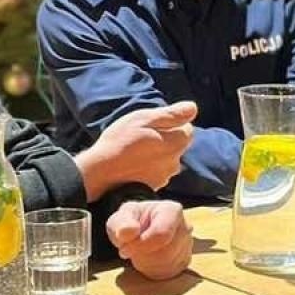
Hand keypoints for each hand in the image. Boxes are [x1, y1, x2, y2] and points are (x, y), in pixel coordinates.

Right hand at [75, 101, 196, 198]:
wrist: (101, 174)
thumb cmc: (121, 142)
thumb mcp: (144, 119)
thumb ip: (171, 114)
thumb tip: (193, 108)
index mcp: (177, 143)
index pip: (187, 128)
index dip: (171, 123)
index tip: (151, 124)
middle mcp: (176, 162)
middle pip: (177, 144)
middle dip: (165, 139)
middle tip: (141, 136)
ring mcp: (165, 177)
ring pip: (166, 159)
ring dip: (157, 153)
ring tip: (135, 150)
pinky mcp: (154, 186)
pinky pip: (156, 171)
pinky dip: (149, 166)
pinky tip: (132, 164)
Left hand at [106, 200, 192, 280]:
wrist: (140, 229)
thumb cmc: (132, 222)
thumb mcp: (121, 217)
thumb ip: (121, 223)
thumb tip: (127, 232)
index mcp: (171, 210)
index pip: (161, 234)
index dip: (140, 245)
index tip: (124, 248)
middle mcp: (185, 226)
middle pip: (165, 252)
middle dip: (142, 255)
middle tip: (130, 249)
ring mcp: (188, 245)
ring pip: (167, 265)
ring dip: (146, 264)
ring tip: (139, 253)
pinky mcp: (185, 260)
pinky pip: (169, 273)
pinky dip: (153, 271)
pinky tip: (147, 259)